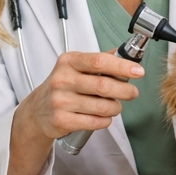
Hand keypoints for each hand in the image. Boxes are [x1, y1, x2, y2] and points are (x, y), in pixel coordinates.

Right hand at [19, 50, 143, 141]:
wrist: (37, 112)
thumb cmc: (62, 87)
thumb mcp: (75, 67)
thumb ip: (100, 60)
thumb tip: (127, 52)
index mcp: (68, 62)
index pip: (99, 61)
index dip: (122, 66)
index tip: (138, 71)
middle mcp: (62, 80)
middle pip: (103, 86)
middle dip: (125, 91)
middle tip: (132, 93)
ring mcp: (60, 101)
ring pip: (102, 107)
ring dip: (115, 108)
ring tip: (115, 106)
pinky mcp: (61, 120)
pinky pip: (95, 122)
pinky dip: (105, 121)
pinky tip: (104, 117)